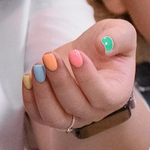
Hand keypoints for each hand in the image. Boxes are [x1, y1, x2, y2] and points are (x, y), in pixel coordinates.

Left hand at [21, 20, 137, 130]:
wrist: (87, 55)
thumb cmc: (105, 46)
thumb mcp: (121, 33)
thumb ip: (118, 37)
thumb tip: (104, 45)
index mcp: (116, 94)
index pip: (102, 95)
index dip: (87, 76)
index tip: (75, 54)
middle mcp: (95, 110)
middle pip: (75, 105)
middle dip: (60, 80)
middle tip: (49, 57)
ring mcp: (73, 115)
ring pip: (55, 116)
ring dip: (42, 93)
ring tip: (37, 68)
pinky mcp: (53, 113)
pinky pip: (39, 115)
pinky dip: (29, 99)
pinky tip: (28, 78)